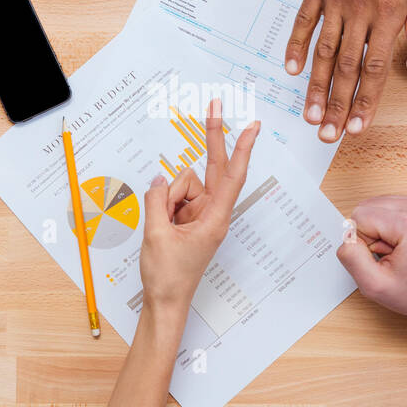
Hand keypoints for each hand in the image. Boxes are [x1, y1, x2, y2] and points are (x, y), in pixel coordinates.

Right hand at [104, 99, 258, 406]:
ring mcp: (199, 214)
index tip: (250, 125)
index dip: (240, 147)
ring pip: (181, 184)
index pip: (232, 175)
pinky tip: (162, 226)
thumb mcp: (156, 234)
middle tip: (214, 104)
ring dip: (167, 199)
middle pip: (212, 167)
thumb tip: (159, 179)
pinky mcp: (187, 218)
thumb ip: (157, 200)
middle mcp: (211, 212)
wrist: (165, 302)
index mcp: (215, 218)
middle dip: (212, 136)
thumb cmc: (168, 275)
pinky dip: (163, 205)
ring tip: (164, 229)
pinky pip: (172, 196)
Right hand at [285, 0, 406, 142]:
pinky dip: (297, 45)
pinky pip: (304, 19)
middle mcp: (361, 7)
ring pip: (324, 50)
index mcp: (391, 11)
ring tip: (310, 114)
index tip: (359, 127)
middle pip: (347, 68)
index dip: (366, 102)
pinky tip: (293, 69)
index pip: (376, 69)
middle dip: (337, 105)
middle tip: (329, 134)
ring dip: (316, 86)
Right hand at [335, 195, 406, 347]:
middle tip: (391, 256)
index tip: (382, 258)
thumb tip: (345, 235)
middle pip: (369, 206)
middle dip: (372, 233)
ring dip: (381, 229)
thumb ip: (350, 257)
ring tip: (399, 251)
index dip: (363, 242)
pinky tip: (405, 244)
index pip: (360, 215)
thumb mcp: (374, 285)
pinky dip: (392, 225)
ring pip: (379, 205)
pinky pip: (393, 206)